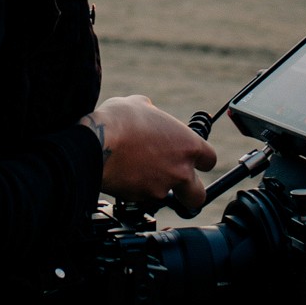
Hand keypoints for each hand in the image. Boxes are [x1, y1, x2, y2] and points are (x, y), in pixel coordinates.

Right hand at [89, 95, 215, 216]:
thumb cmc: (118, 121)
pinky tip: (124, 174)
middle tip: (178, 184)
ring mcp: (161, 188)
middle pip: (198, 195)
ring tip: (138, 170)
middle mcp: (180, 170)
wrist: (95, 143)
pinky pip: (143, 198)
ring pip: (165, 196)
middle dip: (189, 192)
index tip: (192, 158)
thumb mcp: (141, 105)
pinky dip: (136, 189)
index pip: (210, 160)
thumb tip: (149, 113)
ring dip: (156, 187)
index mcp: (188, 145)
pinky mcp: (140, 199)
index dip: (200, 160)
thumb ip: (154, 115)